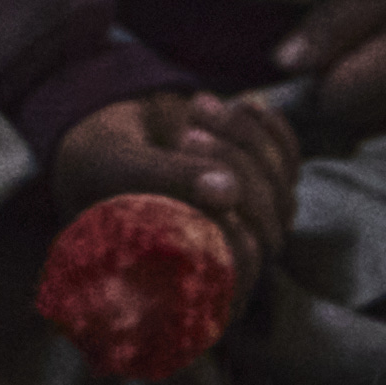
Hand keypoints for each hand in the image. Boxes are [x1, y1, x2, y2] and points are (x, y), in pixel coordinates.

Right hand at [44, 84, 298, 284]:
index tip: (209, 192)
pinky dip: (270, 126)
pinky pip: (290, 157)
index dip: (237, 238)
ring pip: (282, 190)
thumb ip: (165, 177)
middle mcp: (225, 261)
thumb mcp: (115, 164)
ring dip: (247, 139)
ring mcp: (250, 222)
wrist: (106, 127)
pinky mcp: (265, 181)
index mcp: (185, 281)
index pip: (238, 281)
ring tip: (197, 106)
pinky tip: (240, 103)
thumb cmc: (95, 159)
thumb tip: (228, 192)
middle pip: (267, 230)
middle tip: (187, 131)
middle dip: (235, 167)